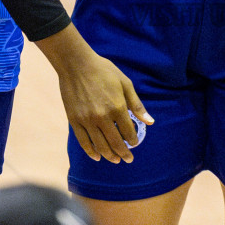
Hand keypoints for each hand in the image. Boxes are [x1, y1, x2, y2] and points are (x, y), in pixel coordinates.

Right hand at [40, 29, 151, 163]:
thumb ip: (137, 105)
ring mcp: (87, 120)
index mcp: (117, 107)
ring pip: (100, 145)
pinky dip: (91, 152)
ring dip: (109, 155)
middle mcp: (102, 117)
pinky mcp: (74, 120)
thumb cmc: (103, 71)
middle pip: (115, 143)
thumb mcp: (125, 83)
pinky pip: (83, 141)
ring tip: (115, 160)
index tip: (135, 144)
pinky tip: (97, 156)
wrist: (76, 64)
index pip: (128, 132)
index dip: (133, 141)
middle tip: (128, 159)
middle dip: (124, 153)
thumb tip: (150, 122)